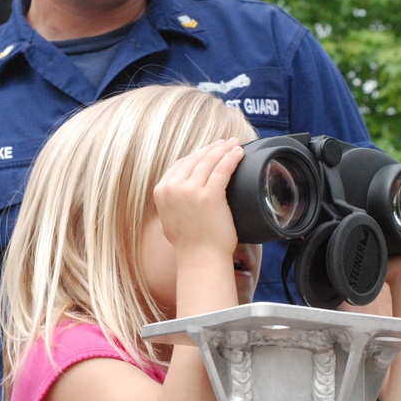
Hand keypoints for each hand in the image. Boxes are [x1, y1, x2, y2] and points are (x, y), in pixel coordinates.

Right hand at [153, 138, 244, 258]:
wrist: (200, 257)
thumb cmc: (189, 242)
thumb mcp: (168, 218)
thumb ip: (171, 202)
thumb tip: (178, 192)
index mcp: (162, 191)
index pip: (180, 164)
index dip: (197, 154)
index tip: (209, 150)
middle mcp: (173, 188)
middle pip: (195, 159)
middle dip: (212, 148)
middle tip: (225, 142)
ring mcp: (190, 191)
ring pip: (209, 161)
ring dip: (223, 149)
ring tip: (234, 144)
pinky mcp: (209, 195)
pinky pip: (222, 169)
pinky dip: (231, 158)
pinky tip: (239, 153)